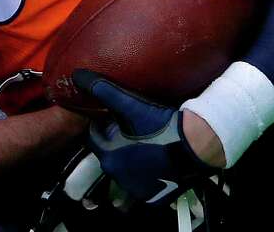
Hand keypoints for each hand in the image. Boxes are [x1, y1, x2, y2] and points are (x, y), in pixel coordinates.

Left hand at [73, 70, 216, 205]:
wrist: (196, 146)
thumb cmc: (160, 125)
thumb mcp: (129, 105)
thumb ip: (102, 89)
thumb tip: (77, 75)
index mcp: (108, 157)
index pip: (95, 139)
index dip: (102, 126)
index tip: (113, 118)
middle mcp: (118, 177)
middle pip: (110, 155)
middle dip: (115, 143)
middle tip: (129, 130)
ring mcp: (137, 190)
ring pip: (125, 173)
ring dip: (129, 161)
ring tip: (142, 146)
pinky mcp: (154, 198)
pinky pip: (142, 188)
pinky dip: (144, 178)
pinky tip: (154, 164)